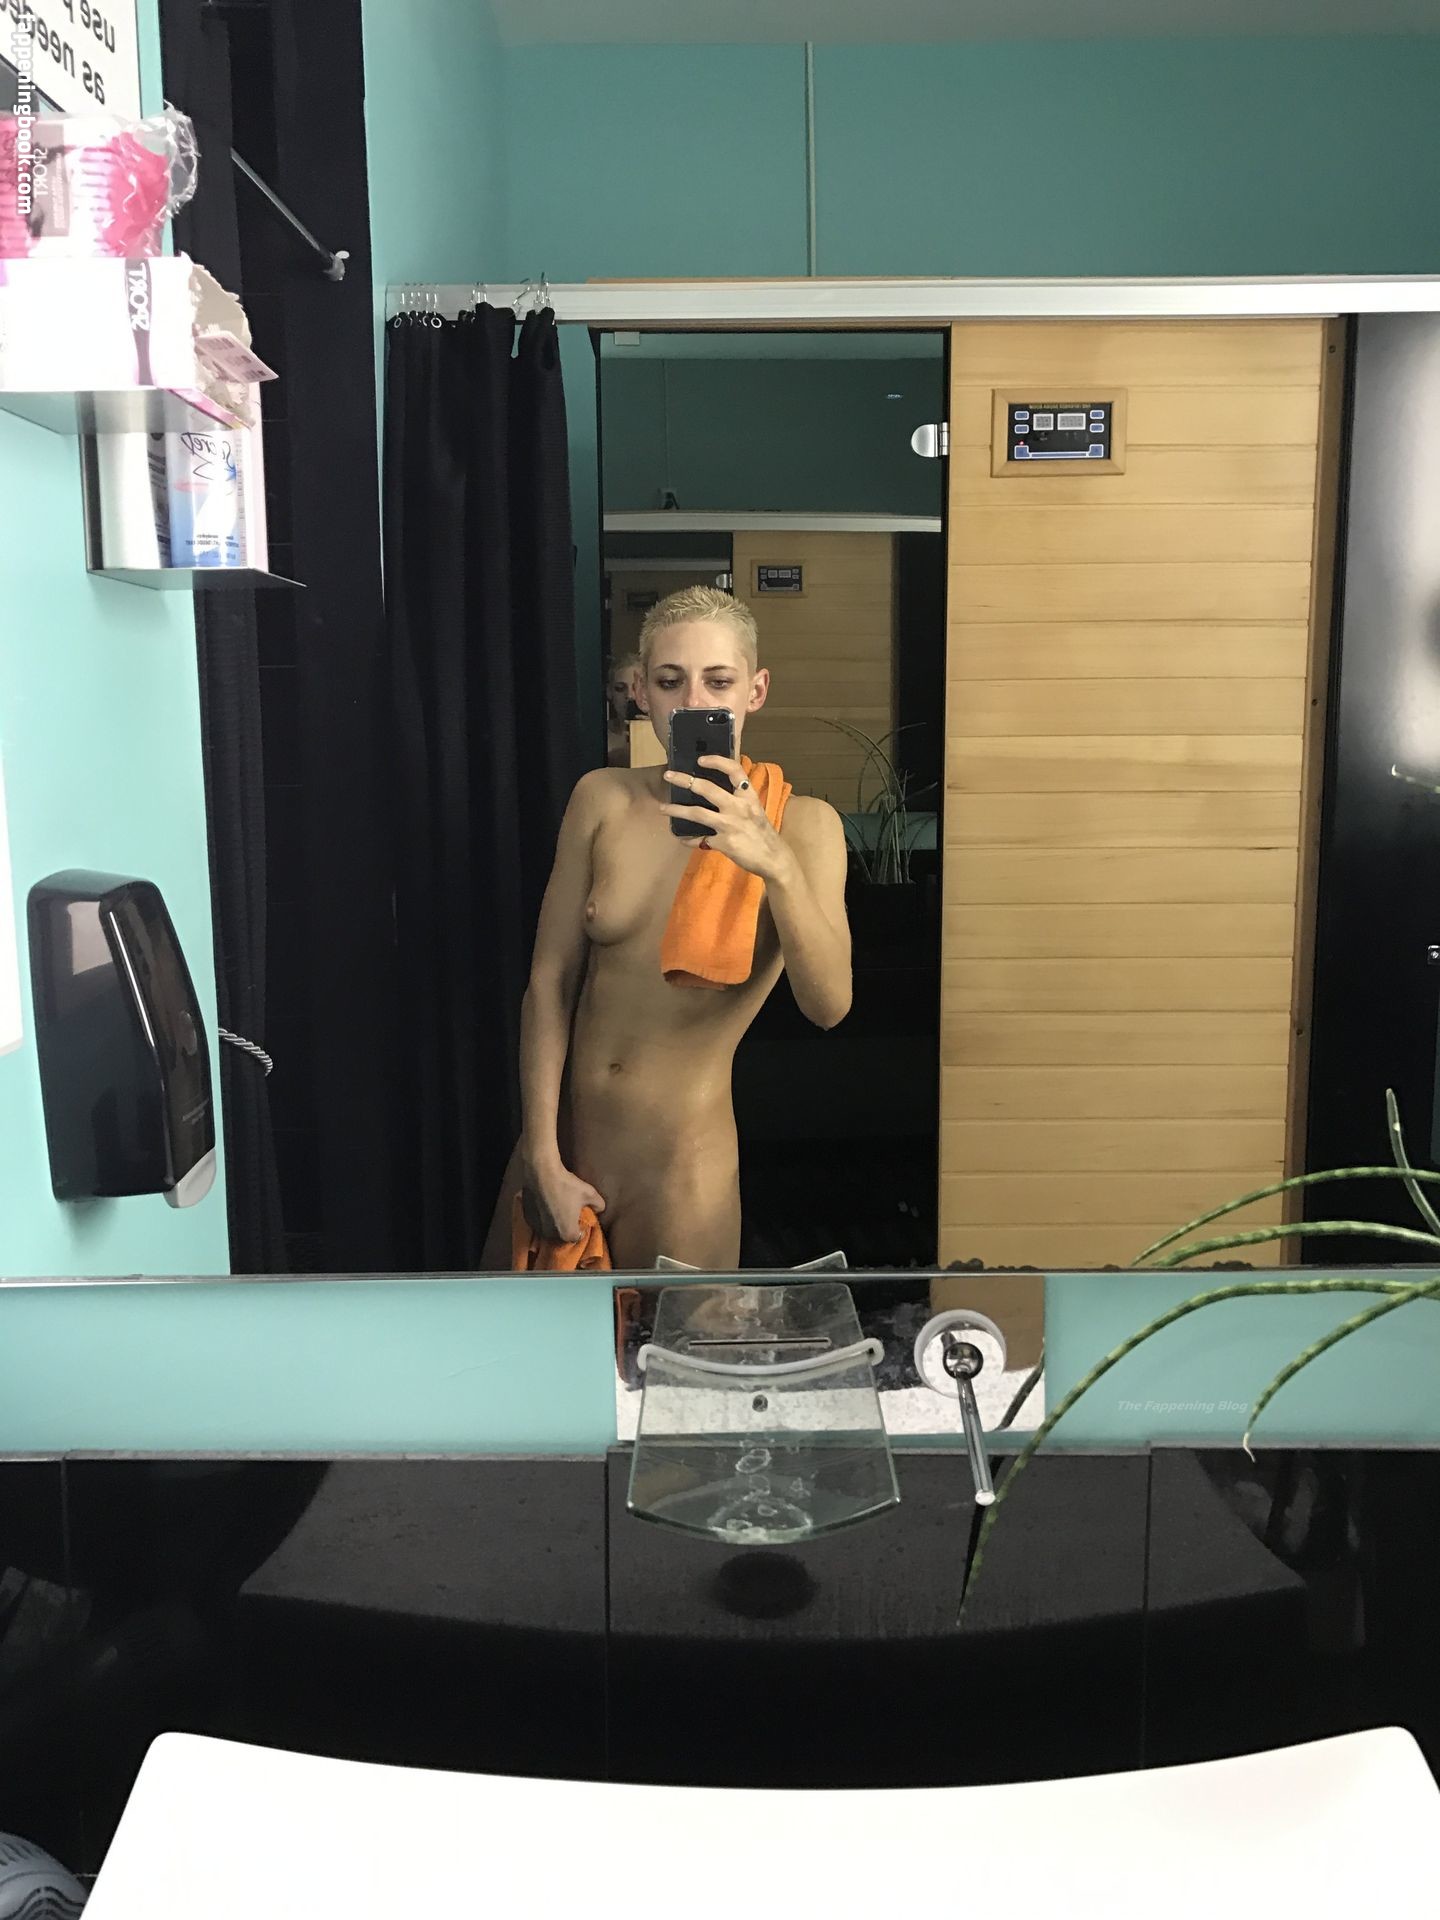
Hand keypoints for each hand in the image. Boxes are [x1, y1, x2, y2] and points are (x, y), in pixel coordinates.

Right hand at [522, 1159, 605, 1244]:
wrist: (542, 1173)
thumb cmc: (567, 1185)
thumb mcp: (591, 1194)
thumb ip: (599, 1206)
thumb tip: (598, 1210)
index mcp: (567, 1234)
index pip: (577, 1236)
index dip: (580, 1227)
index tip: (580, 1217)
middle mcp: (550, 1235)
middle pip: (561, 1235)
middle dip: (566, 1226)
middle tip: (569, 1212)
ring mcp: (537, 1227)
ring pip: (548, 1229)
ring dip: (553, 1222)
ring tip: (556, 1207)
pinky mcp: (527, 1218)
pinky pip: (538, 1221)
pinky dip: (542, 1216)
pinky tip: (546, 1204)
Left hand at [661, 755, 793, 881]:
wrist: (773, 858)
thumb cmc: (762, 832)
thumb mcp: (755, 809)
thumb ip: (739, 799)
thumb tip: (714, 791)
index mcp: (748, 796)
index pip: (734, 770)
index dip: (717, 761)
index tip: (700, 759)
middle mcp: (738, 807)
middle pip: (706, 788)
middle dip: (684, 780)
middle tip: (669, 776)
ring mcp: (730, 825)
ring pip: (697, 813)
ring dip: (677, 810)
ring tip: (663, 808)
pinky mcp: (724, 843)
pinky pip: (700, 839)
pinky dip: (689, 839)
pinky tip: (682, 838)